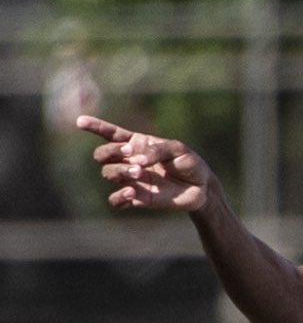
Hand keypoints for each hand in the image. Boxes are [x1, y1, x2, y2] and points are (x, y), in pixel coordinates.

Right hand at [78, 115, 216, 212]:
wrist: (201, 187)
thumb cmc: (189, 163)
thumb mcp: (178, 150)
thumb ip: (158, 150)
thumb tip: (137, 160)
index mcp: (136, 144)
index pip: (110, 134)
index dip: (94, 126)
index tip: (80, 122)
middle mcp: (129, 160)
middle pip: (102, 155)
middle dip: (111, 153)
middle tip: (133, 156)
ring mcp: (131, 180)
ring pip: (108, 174)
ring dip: (120, 172)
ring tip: (140, 173)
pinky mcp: (137, 198)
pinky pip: (115, 200)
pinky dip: (119, 197)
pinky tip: (131, 193)